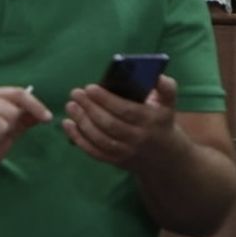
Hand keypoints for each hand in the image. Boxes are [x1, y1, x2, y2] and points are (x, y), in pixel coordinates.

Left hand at [64, 73, 180, 168]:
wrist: (165, 157)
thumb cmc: (160, 122)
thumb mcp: (167, 105)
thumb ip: (165, 89)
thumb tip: (158, 75)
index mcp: (151, 121)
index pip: (126, 111)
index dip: (106, 99)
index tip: (90, 87)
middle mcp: (139, 138)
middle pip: (110, 125)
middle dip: (90, 108)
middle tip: (75, 93)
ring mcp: (126, 152)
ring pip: (100, 138)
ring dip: (81, 122)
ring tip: (70, 105)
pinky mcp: (115, 161)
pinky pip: (94, 151)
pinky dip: (78, 138)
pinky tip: (68, 124)